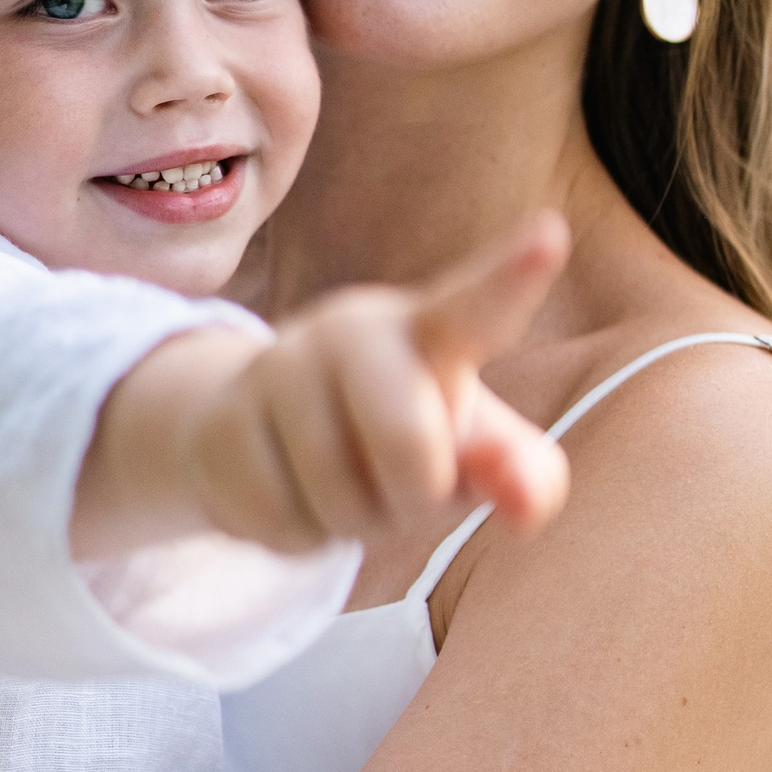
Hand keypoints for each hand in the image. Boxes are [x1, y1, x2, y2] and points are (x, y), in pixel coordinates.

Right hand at [187, 211, 574, 555]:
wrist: (259, 430)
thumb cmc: (398, 432)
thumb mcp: (467, 450)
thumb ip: (517, 470)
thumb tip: (528, 505)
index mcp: (433, 328)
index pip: (481, 304)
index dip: (515, 276)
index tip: (550, 237)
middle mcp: (354, 330)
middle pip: (408, 442)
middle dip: (415, 496)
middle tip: (404, 486)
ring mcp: (280, 367)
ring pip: (338, 497)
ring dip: (351, 523)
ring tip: (343, 485)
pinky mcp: (221, 418)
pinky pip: (280, 518)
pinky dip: (298, 535)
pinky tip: (292, 493)